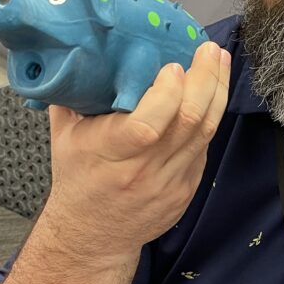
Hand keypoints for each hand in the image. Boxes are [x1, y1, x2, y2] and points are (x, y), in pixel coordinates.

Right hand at [45, 40, 230, 254]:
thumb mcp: (64, 136)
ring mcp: (171, 182)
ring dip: (217, 92)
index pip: (148, 125)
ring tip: (219, 62)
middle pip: (188, 122)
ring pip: (205, 132)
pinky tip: (212, 92)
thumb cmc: (78, 180)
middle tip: (209, 50)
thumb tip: (81, 47)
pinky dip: (210, 116)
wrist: (93, 235)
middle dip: (205, 80)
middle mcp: (144, 170)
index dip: (168, 94)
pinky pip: (204, 146)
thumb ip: (73, 94)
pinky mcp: (188, 188)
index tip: (173, 66)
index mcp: (110, 154)